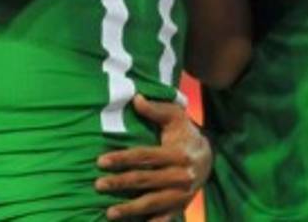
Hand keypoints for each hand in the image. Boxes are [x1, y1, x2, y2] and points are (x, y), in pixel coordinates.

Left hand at [96, 94, 211, 220]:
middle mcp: (180, 176)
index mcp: (177, 154)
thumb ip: (155, 109)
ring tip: (109, 213)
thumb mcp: (174, 116)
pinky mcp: (181, 205)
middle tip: (98, 184)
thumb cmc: (184, 133)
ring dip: (131, 209)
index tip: (100, 161)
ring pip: (153, 203)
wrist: (209, 156)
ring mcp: (181, 193)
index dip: (122, 159)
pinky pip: (166, 218)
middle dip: (120, 183)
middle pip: (145, 181)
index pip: (144, 156)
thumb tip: (135, 98)